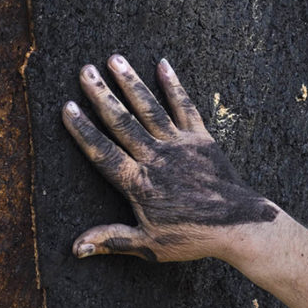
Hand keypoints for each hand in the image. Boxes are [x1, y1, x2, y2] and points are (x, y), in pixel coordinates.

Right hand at [62, 55, 278, 261]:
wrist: (239, 225)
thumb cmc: (193, 236)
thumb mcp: (149, 246)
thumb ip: (112, 240)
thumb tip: (76, 249)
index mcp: (140, 184)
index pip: (104, 154)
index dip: (84, 131)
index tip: (68, 107)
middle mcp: (157, 158)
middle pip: (124, 123)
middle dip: (102, 96)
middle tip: (84, 70)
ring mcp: (180, 145)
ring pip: (150, 109)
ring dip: (131, 83)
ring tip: (115, 59)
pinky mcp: (201, 139)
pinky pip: (185, 107)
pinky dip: (174, 85)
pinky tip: (162, 64)